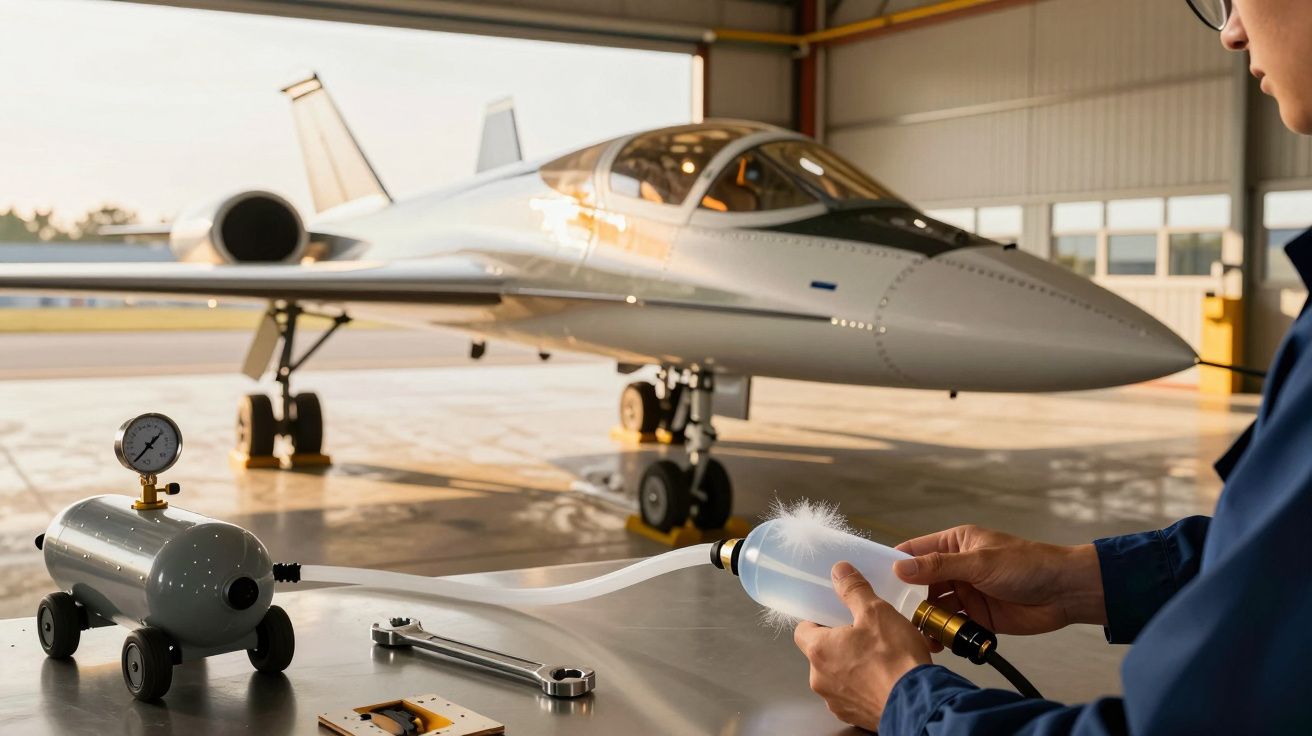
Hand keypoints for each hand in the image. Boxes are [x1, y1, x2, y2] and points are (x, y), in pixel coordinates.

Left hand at [794, 561, 931, 729]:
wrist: (919, 703)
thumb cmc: (895, 659)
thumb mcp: (876, 611)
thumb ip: (854, 590)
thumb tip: (840, 571)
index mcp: (819, 650)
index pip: (803, 630)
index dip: (818, 620)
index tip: (834, 616)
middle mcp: (820, 679)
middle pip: (821, 653)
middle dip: (839, 643)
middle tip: (864, 633)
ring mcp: (836, 701)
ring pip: (838, 675)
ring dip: (852, 665)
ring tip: (879, 656)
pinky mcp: (855, 716)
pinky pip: (853, 695)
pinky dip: (864, 686)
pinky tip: (885, 677)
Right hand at [894, 525, 1104, 648]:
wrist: (1065, 593)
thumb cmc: (1027, 565)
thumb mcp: (979, 562)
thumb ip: (939, 567)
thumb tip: (899, 568)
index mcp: (954, 544)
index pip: (914, 551)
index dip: (893, 563)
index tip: (870, 577)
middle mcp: (955, 568)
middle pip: (919, 584)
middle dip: (905, 598)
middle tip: (888, 613)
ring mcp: (965, 593)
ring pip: (932, 607)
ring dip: (922, 619)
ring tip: (911, 631)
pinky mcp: (976, 617)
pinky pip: (950, 626)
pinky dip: (940, 635)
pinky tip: (933, 643)